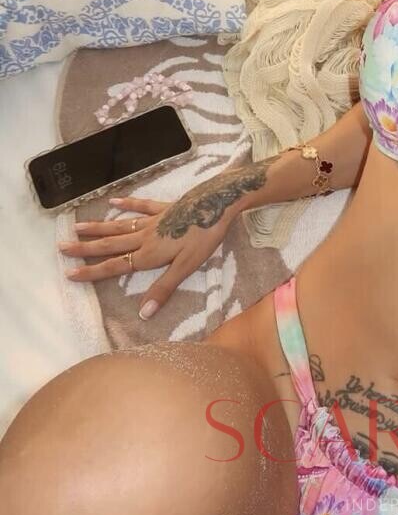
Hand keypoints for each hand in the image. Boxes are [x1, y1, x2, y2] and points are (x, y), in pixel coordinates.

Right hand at [58, 186, 236, 318]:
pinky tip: (113, 202)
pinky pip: (141, 206)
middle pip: (111, 244)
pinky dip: (126, 204)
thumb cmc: (204, 237)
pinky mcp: (165, 207)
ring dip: (98, 227)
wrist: (218, 203)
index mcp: (149, 254)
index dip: (92, 272)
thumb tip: (143, 313)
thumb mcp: (186, 267)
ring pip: (120, 225)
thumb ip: (164, 288)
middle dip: (86, 248)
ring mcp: (154, 220)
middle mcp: (145, 236)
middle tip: (61, 247)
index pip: (115, 266)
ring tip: (77, 227)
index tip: (69, 274)